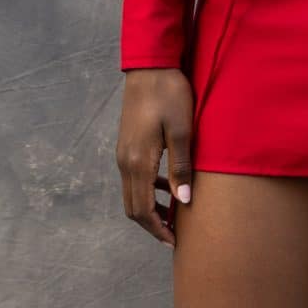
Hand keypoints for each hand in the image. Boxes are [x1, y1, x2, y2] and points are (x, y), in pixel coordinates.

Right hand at [116, 67, 194, 244]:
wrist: (150, 66)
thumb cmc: (170, 94)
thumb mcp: (182, 131)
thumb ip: (182, 168)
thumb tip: (184, 203)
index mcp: (138, 161)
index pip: (143, 209)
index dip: (158, 229)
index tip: (175, 242)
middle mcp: (125, 162)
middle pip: (133, 208)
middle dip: (152, 226)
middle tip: (175, 236)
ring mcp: (123, 153)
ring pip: (131, 194)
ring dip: (150, 209)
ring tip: (175, 216)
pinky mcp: (127, 145)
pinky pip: (133, 178)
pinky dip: (148, 191)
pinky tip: (169, 187)